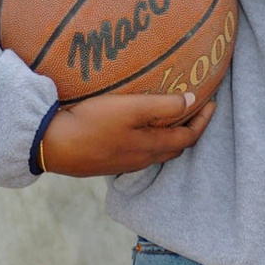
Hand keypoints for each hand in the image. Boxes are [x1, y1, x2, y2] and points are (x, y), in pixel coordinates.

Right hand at [41, 91, 216, 177]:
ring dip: (170, 135)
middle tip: (195, 109)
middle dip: (190, 129)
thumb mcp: (131, 108)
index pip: (189, 136)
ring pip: (157, 150)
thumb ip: (163, 105)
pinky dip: (150, 138)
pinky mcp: (108, 161)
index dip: (203, 120)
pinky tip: (138, 128)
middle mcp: (142, 159)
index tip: (212, 102)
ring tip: (170, 115)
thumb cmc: (92, 123)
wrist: (52, 145)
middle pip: (175, 146)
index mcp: (152, 146)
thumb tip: (192, 100)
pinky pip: (139, 152)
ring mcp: (124, 163)